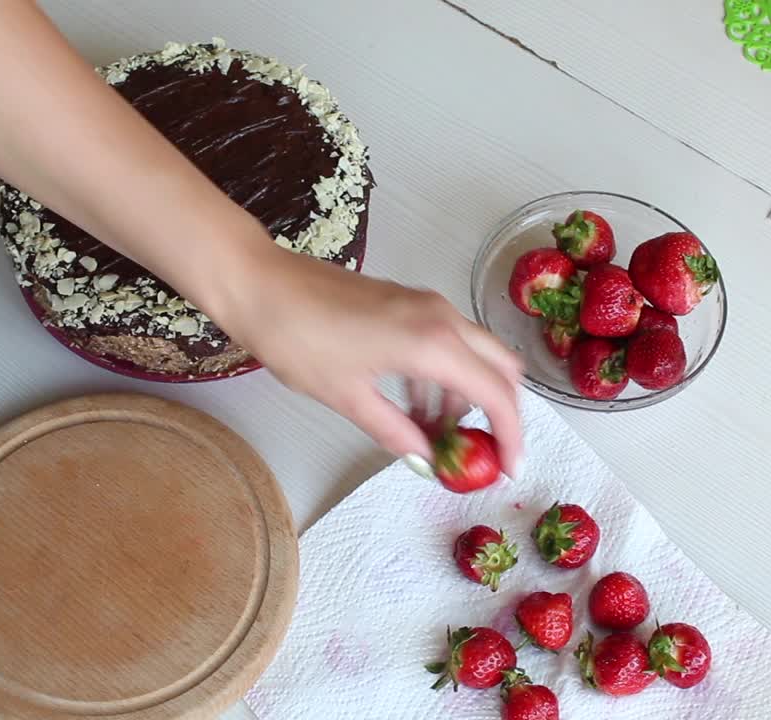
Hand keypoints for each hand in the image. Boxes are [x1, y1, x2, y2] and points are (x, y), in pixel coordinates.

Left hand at [223, 249, 524, 474]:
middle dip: (501, 413)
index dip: (511, 437)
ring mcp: (426, 306)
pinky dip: (444, 377)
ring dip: (467, 396)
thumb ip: (396, 432)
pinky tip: (416, 409)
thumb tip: (426, 461)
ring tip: (438, 438)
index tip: (509, 471)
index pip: (497, 395)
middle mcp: (442, 318)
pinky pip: (446, 343)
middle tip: (484, 453)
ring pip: (474, 355)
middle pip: (501, 368)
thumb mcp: (348, 398)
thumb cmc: (298, 340)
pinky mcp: (407, 303)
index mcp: (434, 343)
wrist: (260, 285)